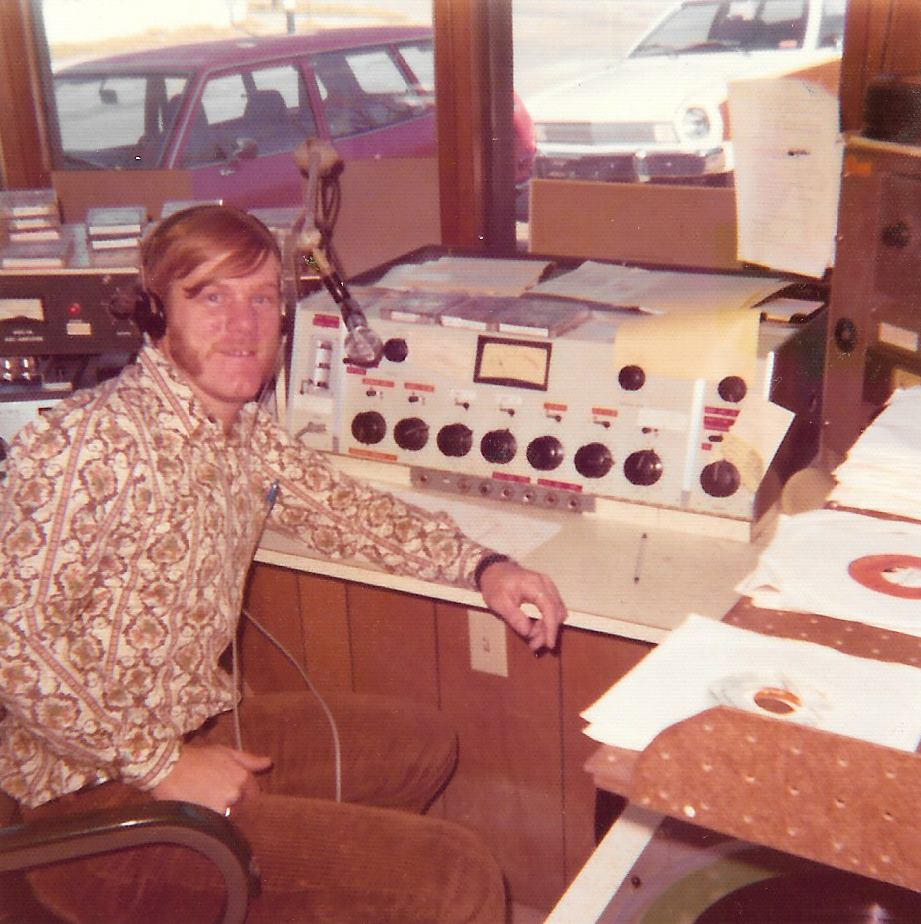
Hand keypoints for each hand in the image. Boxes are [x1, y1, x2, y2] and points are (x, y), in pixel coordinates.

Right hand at [151, 743, 272, 814]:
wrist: (168, 768)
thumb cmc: (197, 757)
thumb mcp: (225, 752)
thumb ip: (249, 760)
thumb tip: (269, 763)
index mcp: (243, 777)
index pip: (253, 794)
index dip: (243, 793)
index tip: (229, 790)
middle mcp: (236, 793)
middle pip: (241, 806)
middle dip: (231, 802)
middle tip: (214, 794)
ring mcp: (222, 807)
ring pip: (228, 816)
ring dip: (220, 812)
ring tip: (204, 801)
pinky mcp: (208, 818)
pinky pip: (215, 824)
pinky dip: (209, 820)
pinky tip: (199, 809)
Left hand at [478, 561, 565, 652]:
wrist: (494, 570)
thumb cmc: (495, 583)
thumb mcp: (498, 601)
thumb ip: (513, 616)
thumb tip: (527, 632)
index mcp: (534, 584)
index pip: (550, 608)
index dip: (551, 628)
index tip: (549, 644)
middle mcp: (546, 584)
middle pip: (556, 612)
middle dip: (547, 632)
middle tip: (533, 645)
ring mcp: (548, 587)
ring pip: (556, 613)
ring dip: (546, 629)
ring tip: (532, 640)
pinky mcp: (547, 592)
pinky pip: (552, 610)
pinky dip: (545, 622)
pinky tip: (534, 629)